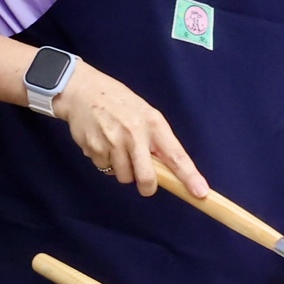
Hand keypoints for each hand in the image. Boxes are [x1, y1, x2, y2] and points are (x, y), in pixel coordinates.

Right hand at [50, 60, 205, 203]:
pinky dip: (105, 162)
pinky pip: (104, 168)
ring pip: (124, 177)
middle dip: (147, 186)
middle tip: (146, 184)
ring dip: (123, 170)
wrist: (83, 91)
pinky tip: (103, 143)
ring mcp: (112, 142)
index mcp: (153, 123)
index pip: (176, 155)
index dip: (189, 176)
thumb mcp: (145, 113)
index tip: (200, 192)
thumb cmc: (119, 103)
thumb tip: (167, 170)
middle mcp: (134, 134)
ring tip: (118, 149)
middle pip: (147, 177)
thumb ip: (156, 140)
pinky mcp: (94, 148)